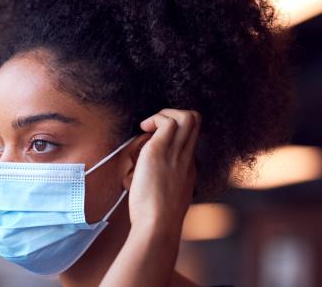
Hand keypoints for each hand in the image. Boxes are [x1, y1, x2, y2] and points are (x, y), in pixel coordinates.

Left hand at [128, 108, 200, 233]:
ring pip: (187, 116)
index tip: (157, 137)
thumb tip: (148, 173)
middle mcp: (186, 157)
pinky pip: (166, 122)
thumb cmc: (156, 216)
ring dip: (165, 114)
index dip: (176, 130)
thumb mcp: (165, 196)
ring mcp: (175, 153)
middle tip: (154, 127)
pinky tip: (142, 130)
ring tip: (148, 127)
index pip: (192, 137)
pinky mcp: (158, 151)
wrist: (158, 225)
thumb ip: (163, 181)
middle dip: (175, 114)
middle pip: (196, 120)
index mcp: (188, 167)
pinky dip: (155, 119)